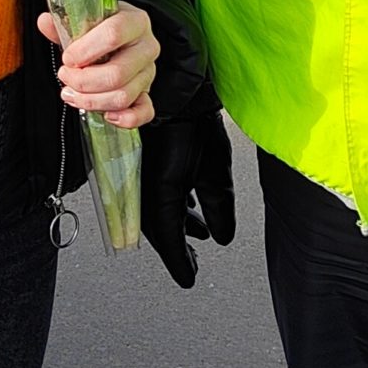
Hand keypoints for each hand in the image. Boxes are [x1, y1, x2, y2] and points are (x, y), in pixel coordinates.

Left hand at [40, 5, 157, 128]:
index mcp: (134, 21)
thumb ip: (63, 24)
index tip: (67, 58)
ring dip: (92, 101)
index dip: (85, 50)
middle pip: (117, 73)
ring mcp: (148, 72)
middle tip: (65, 77)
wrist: (122, 39)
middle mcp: (146, 47)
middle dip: (83, 81)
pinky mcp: (147, 93)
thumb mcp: (85, 22)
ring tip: (72, 94)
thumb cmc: (102, 31)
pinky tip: (107, 115)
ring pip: (123, 96)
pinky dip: (125, 118)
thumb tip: (45, 22)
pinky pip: (144, 112)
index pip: (113, 34)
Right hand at [141, 110, 237, 286]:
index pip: (168, 243)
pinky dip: (176, 208)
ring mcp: (145, 179)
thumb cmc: (191, 122)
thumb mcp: (215, 168)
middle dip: (179, 248)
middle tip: (193, 263)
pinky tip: (191, 210)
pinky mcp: (149, 167)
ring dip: (179, 226)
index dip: (179, 263)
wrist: (174, 88)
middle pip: (161, 232)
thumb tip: (222, 236)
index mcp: (158, 196)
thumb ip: (219, 205)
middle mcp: (146, 191)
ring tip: (199, 233)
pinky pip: (159, 196)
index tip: (189, 279)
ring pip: (160, 215)